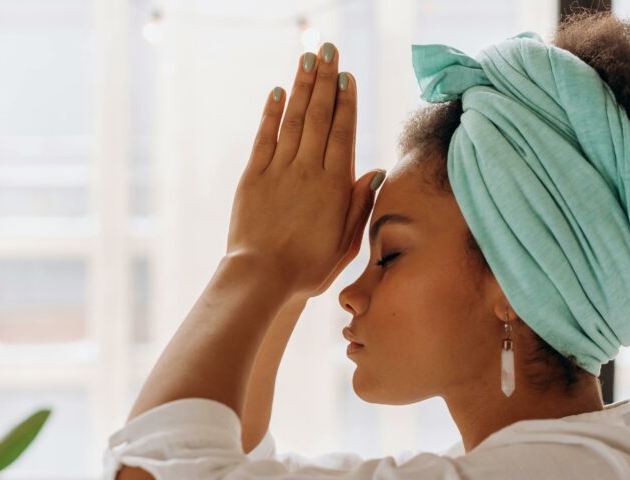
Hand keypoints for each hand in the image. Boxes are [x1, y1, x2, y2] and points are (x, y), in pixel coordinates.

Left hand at [226, 43, 384, 299]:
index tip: (347, 75)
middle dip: (325, 81)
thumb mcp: (346, 243)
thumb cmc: (308, 268)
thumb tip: (375, 172)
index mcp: (334, 185)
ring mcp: (279, 171)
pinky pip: (265, 137)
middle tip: (328, 50)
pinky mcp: (254, 177)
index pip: (343, 132)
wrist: (263, 278)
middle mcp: (308, 170)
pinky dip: (272, 113)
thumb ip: (359, 205)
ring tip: (307, 59)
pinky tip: (278, 93)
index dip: (346, 101)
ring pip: (294, 120)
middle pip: (320, 117)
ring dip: (302, 87)